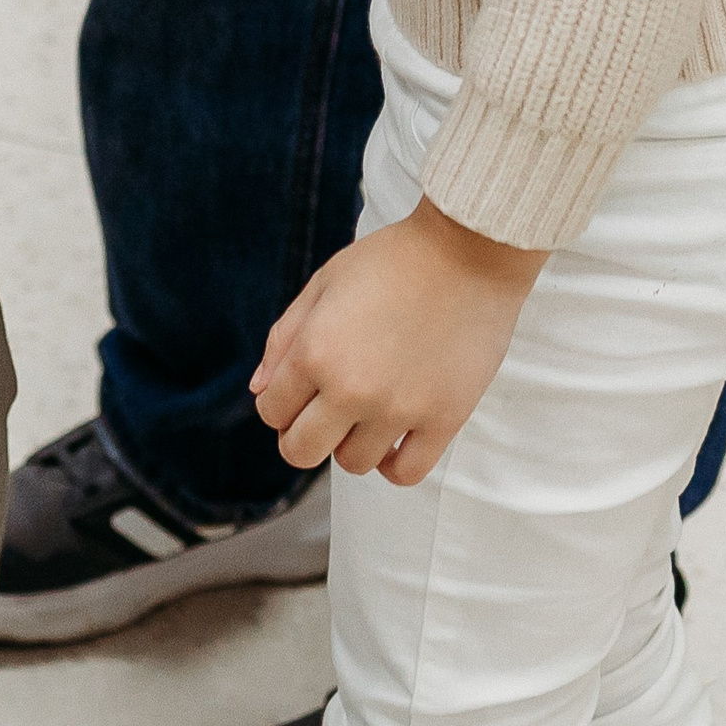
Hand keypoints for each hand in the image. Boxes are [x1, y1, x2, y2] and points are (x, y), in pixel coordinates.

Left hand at [251, 197, 547, 485]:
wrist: (467, 251)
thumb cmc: (391, 260)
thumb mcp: (324, 283)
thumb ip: (285, 338)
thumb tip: (259, 390)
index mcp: (314, 351)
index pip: (271, 411)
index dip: (278, 402)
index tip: (298, 389)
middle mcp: (351, 388)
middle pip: (301, 451)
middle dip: (301, 436)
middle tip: (322, 413)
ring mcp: (398, 409)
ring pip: (353, 464)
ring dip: (351, 443)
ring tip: (366, 411)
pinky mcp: (443, 420)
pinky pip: (406, 474)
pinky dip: (393, 465)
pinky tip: (394, 438)